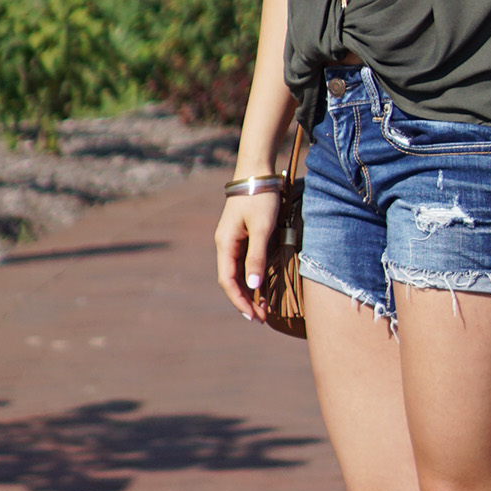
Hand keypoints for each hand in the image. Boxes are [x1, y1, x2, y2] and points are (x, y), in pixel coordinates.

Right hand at [215, 187, 282, 323]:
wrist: (258, 172)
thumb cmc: (260, 199)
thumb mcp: (262, 229)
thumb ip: (257, 257)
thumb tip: (253, 287)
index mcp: (225, 244)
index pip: (228, 281)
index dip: (239, 300)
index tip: (253, 316)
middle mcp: (226, 245)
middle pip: (232, 280)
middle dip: (245, 300)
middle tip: (261, 318)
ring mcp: (233, 240)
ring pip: (238, 273)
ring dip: (250, 291)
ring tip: (264, 308)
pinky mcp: (243, 236)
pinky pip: (245, 262)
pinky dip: (253, 277)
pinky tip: (264, 287)